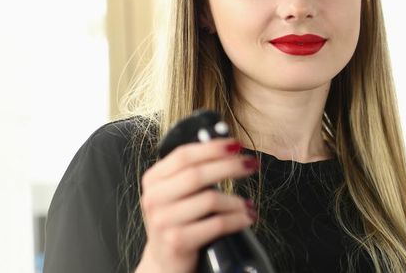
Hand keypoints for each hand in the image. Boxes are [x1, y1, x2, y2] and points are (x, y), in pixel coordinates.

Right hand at [135, 139, 258, 272]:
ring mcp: (163, 221)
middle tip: (251, 165)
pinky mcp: (177, 241)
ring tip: (247, 204)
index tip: (236, 145)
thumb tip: (228, 149)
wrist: (165, 261)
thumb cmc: (178, 222)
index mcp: (154, 180)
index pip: (184, 155)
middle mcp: (154, 198)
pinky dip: (237, 219)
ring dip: (236, 200)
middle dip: (230, 167)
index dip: (212, 148)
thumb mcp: (177, 194)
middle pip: (197, 174)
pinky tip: (246, 218)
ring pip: (210, 199)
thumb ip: (193, 172)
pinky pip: (216, 224)